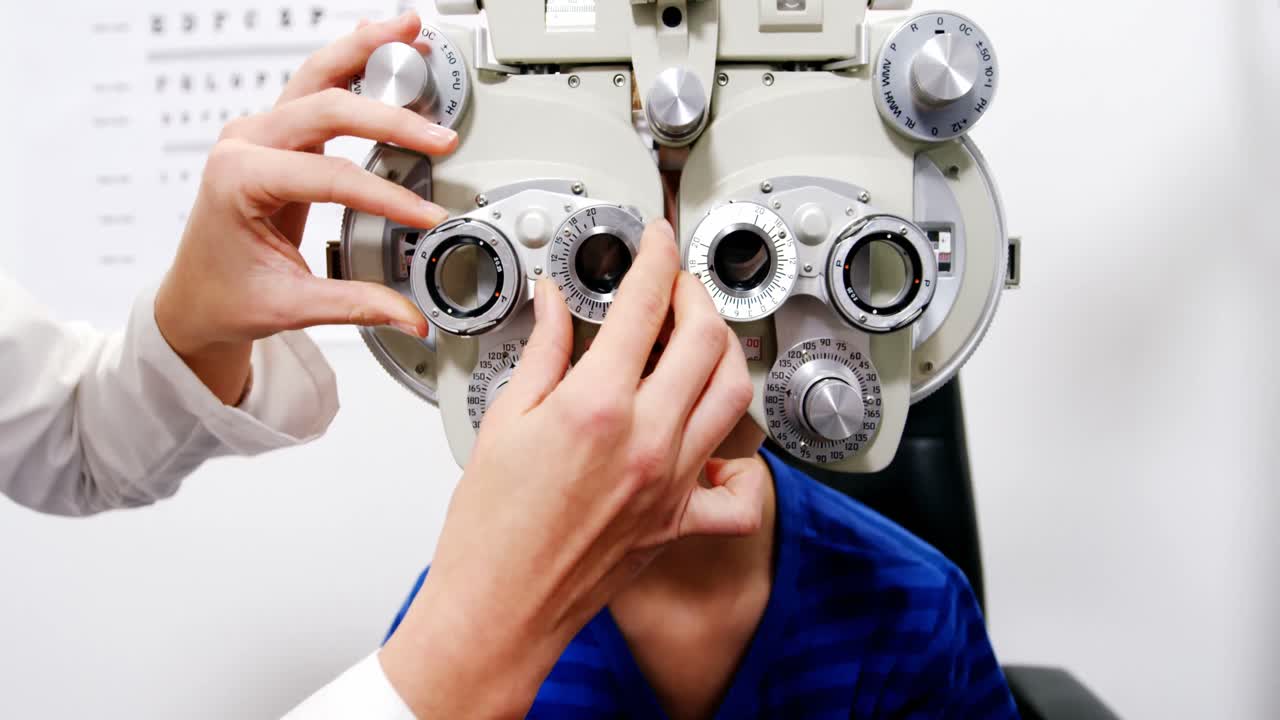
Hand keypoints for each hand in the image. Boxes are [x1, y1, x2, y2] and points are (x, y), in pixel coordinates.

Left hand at [155, 12, 456, 403]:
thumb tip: (410, 315)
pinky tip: (383, 44)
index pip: (328, 176)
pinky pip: (317, 86)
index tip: (425, 216)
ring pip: (318, 74)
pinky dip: (353, 63)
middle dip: (389, 118)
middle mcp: (244, 143)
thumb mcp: (290, 305)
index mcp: (237, 180)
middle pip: (326, 106)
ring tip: (409, 32)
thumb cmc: (226, 295)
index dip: (384, 196)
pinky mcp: (277, 133)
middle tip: (439, 137)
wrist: (196, 295)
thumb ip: (355, 305)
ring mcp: (259, 131)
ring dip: (366, 51)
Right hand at [380, 220, 768, 717]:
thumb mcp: (503, 420)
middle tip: (676, 285)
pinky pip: (739, 491)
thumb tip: (557, 303)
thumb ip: (544, 351)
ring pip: (735, 396)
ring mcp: (671, 482)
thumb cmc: (488, 530)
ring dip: (725, 353)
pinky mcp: (679, 521)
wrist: (497, 611)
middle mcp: (646, 440)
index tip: (658, 238)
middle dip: (698, 294)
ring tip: (699, 340)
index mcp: (596, 406)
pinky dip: (740, 461)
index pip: (646, 303)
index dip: (657, 255)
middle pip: (707, 339)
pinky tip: (717, 440)